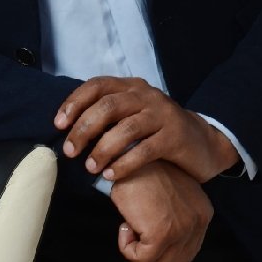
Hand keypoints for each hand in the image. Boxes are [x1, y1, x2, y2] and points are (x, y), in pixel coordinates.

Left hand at [54, 76, 237, 182]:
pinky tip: (111, 176)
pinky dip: (124, 164)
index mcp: (132, 86)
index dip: (75, 102)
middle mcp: (146, 95)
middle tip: (70, 151)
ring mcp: (162, 114)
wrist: (202, 142)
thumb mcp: (134, 114)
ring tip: (90, 167)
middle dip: (83, 129)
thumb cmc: (158, 131)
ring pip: (125, 129)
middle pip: (107, 106)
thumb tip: (69, 128)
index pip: (97, 86)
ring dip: (102, 149)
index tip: (58, 123)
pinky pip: (144, 150)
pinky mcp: (174, 136)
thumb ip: (109, 114)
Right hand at [110, 159, 212, 261]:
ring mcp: (182, 228)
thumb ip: (174, 215)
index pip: (187, 249)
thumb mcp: (168, 195)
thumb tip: (162, 243)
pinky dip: (127, 248)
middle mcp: (198, 221)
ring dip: (139, 250)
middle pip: (176, 258)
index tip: (145, 235)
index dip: (163, 249)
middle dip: (152, 253)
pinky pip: (141, 258)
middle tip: (135, 237)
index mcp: (202, 211)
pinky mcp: (161, 233)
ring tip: (129, 227)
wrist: (129, 154)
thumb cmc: (141, 172)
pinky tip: (124, 227)